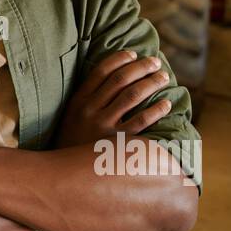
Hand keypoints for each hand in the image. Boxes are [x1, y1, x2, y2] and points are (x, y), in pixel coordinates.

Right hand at [53, 50, 173, 148]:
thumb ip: (87, 100)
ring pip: (133, 96)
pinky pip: (142, 121)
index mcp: (78, 101)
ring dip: (152, 83)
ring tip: (163, 78)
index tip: (134, 53)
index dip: (119, 59)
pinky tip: (166, 104)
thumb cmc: (73, 143)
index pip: (101, 71)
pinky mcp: (117, 143)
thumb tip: (112, 79)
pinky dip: (156, 110)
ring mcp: (103, 126)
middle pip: (120, 79)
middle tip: (156, 62)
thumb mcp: (71, 118)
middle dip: (141, 67)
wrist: (64, 176)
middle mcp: (90, 110)